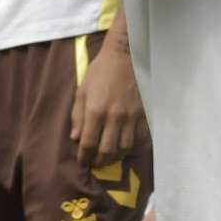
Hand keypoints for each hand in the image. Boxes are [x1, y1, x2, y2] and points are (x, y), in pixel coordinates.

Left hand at [73, 28, 144, 167]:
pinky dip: (131, 148)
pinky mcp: (145, 115)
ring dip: (115, 157)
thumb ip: (78, 116)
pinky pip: (139, 139)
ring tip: (108, 158)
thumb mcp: (83, 90)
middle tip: (95, 164)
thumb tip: (76, 138)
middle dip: (99, 161)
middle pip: (107, 150)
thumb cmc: (101, 71)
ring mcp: (132, 117)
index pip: (89, 143)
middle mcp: (115, 117)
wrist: (128, 56)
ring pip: (124, 148)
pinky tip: (124, 148)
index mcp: (96, 110)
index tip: (83, 162)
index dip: (85, 157)